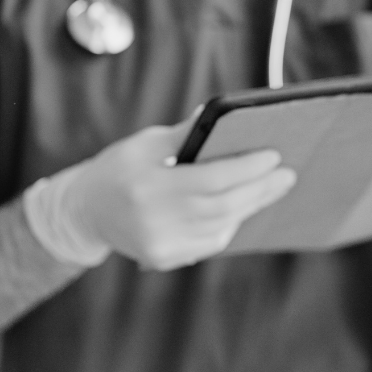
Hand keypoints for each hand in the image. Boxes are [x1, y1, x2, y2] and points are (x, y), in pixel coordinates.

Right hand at [65, 116, 295, 269]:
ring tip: (273, 188)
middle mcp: (153, 219)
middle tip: (287, 174)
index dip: (247, 169)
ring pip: (221, 226)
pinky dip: (231, 223)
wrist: (84, 212)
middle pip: (223, 206)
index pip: (212, 179)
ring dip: (251, 206)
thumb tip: (225, 112)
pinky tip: (245, 207)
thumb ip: (186, 133)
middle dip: (260, 189)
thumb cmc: (120, 168)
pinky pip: (211, 242)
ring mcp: (160, 244)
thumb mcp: (145, 143)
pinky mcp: (165, 259)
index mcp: (148, 185)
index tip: (273, 156)